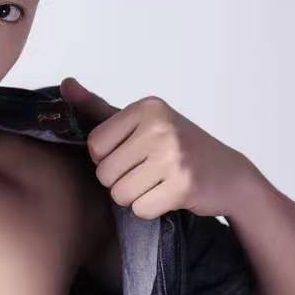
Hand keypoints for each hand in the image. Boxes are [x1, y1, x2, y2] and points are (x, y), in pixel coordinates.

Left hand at [59, 76, 256, 220]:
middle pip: (104, 173)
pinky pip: (140, 209)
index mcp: (147, 107)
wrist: (229, 174)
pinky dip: (151, 209)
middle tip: (148, 173)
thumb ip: (99, 108)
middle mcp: (160, 126)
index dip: (107, 158)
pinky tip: (169, 195)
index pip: (94, 145)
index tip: (132, 154)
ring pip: (120, 194)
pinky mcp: (183, 185)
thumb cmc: (179, 147)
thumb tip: (65, 85)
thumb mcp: (142, 122)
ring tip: (158, 183)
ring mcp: (173, 155)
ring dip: (135, 197)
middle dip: (121, 181)